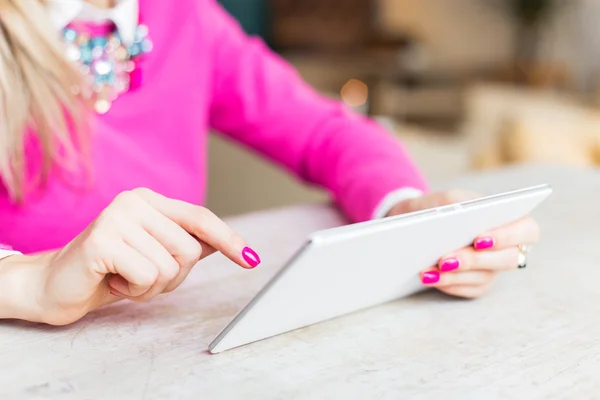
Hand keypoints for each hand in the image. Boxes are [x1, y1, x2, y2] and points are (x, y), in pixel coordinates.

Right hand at [22, 188, 260, 324]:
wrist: (53, 285)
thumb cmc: (110, 271)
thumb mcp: (154, 255)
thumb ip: (186, 244)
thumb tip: (226, 243)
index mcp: (150, 200)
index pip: (200, 218)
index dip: (229, 240)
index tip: (252, 260)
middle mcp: (134, 201)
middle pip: (189, 249)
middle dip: (173, 276)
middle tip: (142, 276)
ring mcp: (117, 217)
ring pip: (170, 266)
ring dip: (152, 287)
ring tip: (125, 278)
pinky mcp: (101, 240)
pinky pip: (147, 276)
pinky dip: (135, 291)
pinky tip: (112, 282)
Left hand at [387, 190, 539, 298]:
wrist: (421, 221)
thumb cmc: (443, 207)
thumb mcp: (449, 198)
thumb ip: (456, 205)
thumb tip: (455, 221)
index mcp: (508, 220)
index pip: (527, 231)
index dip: (507, 237)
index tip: (479, 239)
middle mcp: (506, 248)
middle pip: (506, 259)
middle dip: (474, 260)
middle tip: (445, 259)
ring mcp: (493, 269)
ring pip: (484, 277)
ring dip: (454, 275)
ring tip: (427, 271)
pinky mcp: (477, 284)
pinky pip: (468, 289)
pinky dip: (447, 284)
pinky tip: (430, 277)